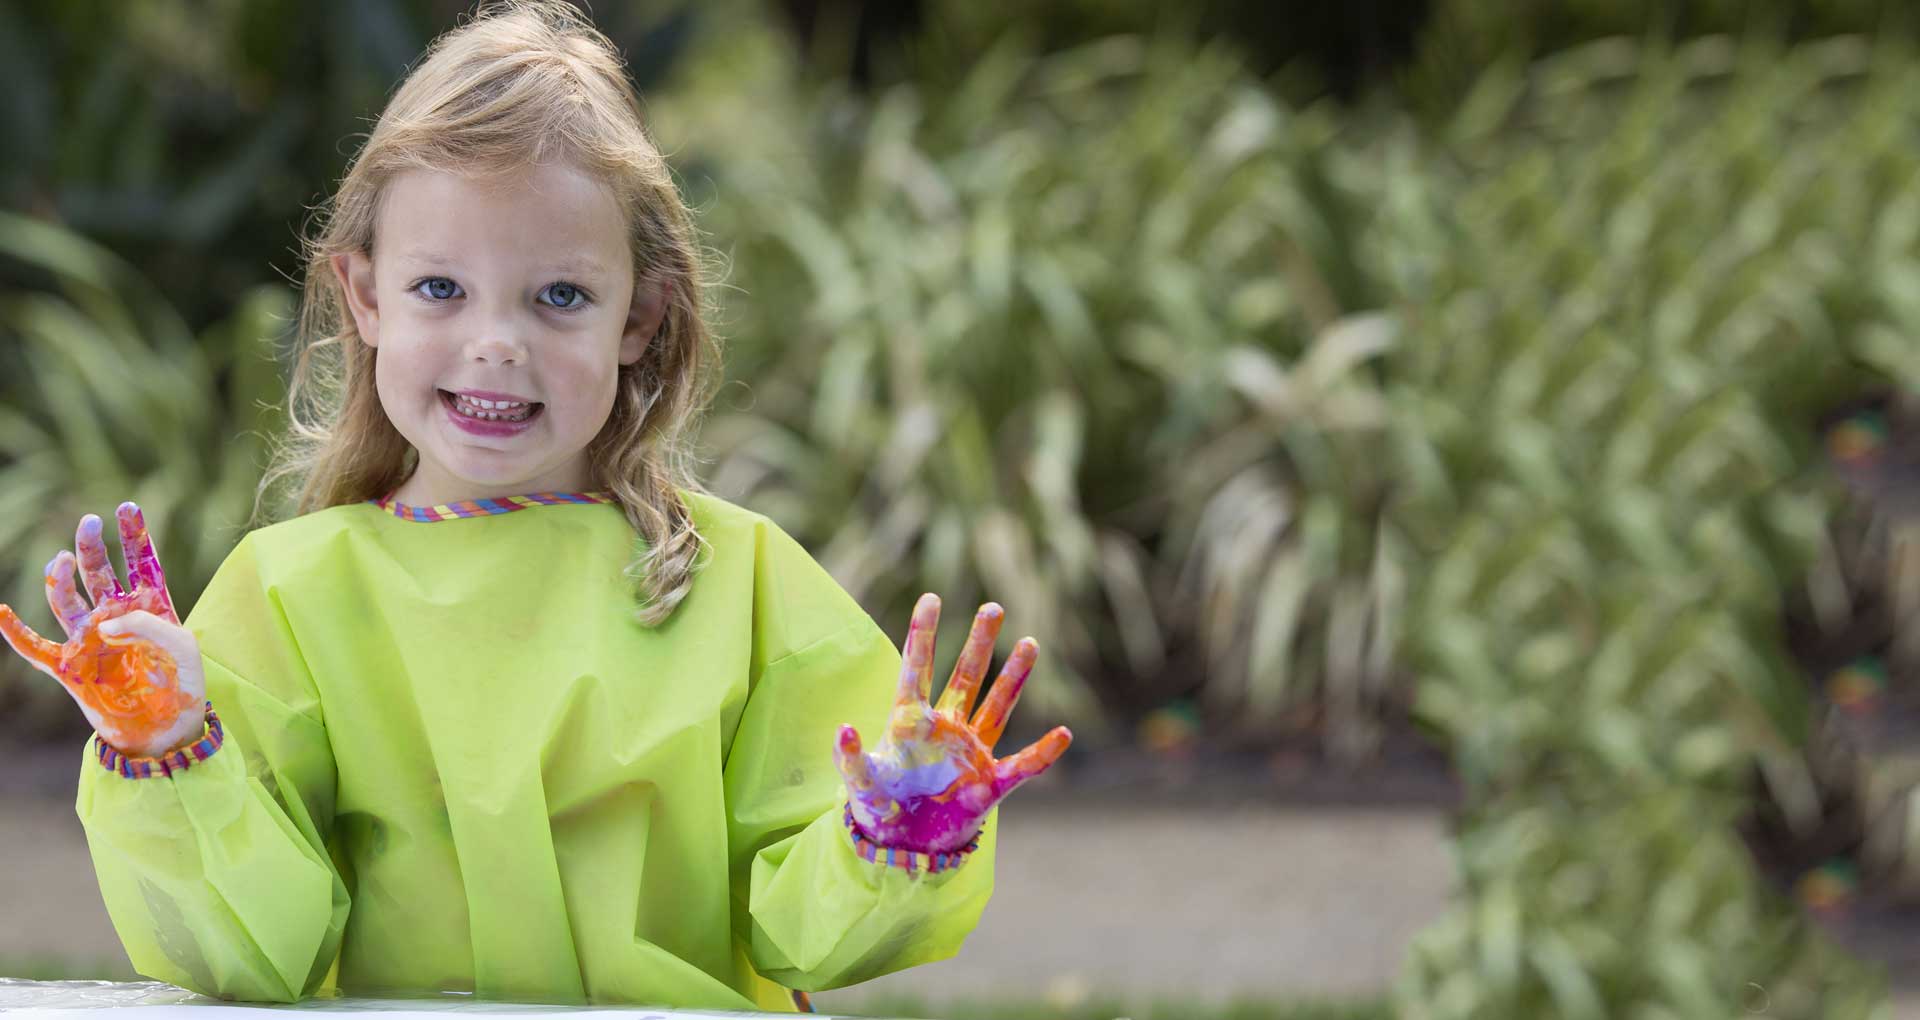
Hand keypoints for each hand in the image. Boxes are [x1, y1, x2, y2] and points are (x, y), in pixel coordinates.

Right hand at [0, 502, 205, 757]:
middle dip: (91, 546)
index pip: (140, 562)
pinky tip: (1, 612)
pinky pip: (34, 647)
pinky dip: (14, 632)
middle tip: (89, 522)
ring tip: (61, 559)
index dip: (133, 534)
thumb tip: (104, 621)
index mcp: (150, 606)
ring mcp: (89, 640)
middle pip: (97, 572)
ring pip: (65, 600)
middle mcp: (115, 617)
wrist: (167, 729)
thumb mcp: (180, 647)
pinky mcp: (70, 667)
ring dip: (59, 577)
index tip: (126, 506)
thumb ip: (147, 626)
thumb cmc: (182, 683)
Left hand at [834, 593, 1071, 854]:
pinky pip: (1022, 766)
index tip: (931, 598)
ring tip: (1029, 643)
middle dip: (979, 643)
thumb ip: (850, 759)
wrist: (904, 848)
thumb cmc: (879, 808)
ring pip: (996, 707)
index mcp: (910, 722)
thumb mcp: (860, 784)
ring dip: (1013, 678)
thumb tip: (846, 728)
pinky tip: (1063, 734)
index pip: (918, 669)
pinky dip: (1042, 754)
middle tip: (993, 607)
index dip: (924, 634)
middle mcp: (945, 729)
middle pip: (965, 677)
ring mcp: (970, 753)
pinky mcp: (989, 784)